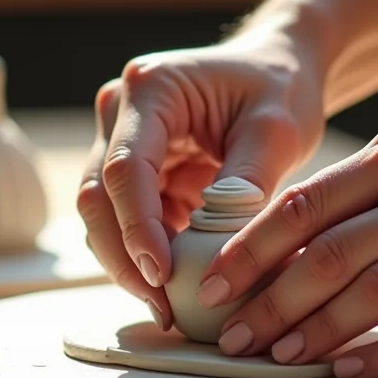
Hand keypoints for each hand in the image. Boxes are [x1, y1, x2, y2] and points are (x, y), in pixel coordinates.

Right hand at [79, 31, 325, 328]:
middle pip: (97, 196)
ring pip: (101, 216)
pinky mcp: (134, 172)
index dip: (137, 226)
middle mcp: (120, 112)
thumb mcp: (278, 130)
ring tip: (168, 308)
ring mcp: (119, 142)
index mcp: (150, 89)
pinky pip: (126, 222)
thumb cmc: (280, 88)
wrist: (278, 69)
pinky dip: (146, 256)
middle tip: (162, 307)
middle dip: (124, 256)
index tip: (162, 275)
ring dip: (129, 263)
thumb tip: (221, 248)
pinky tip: (174, 288)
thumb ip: (248, 182)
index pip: (126, 167)